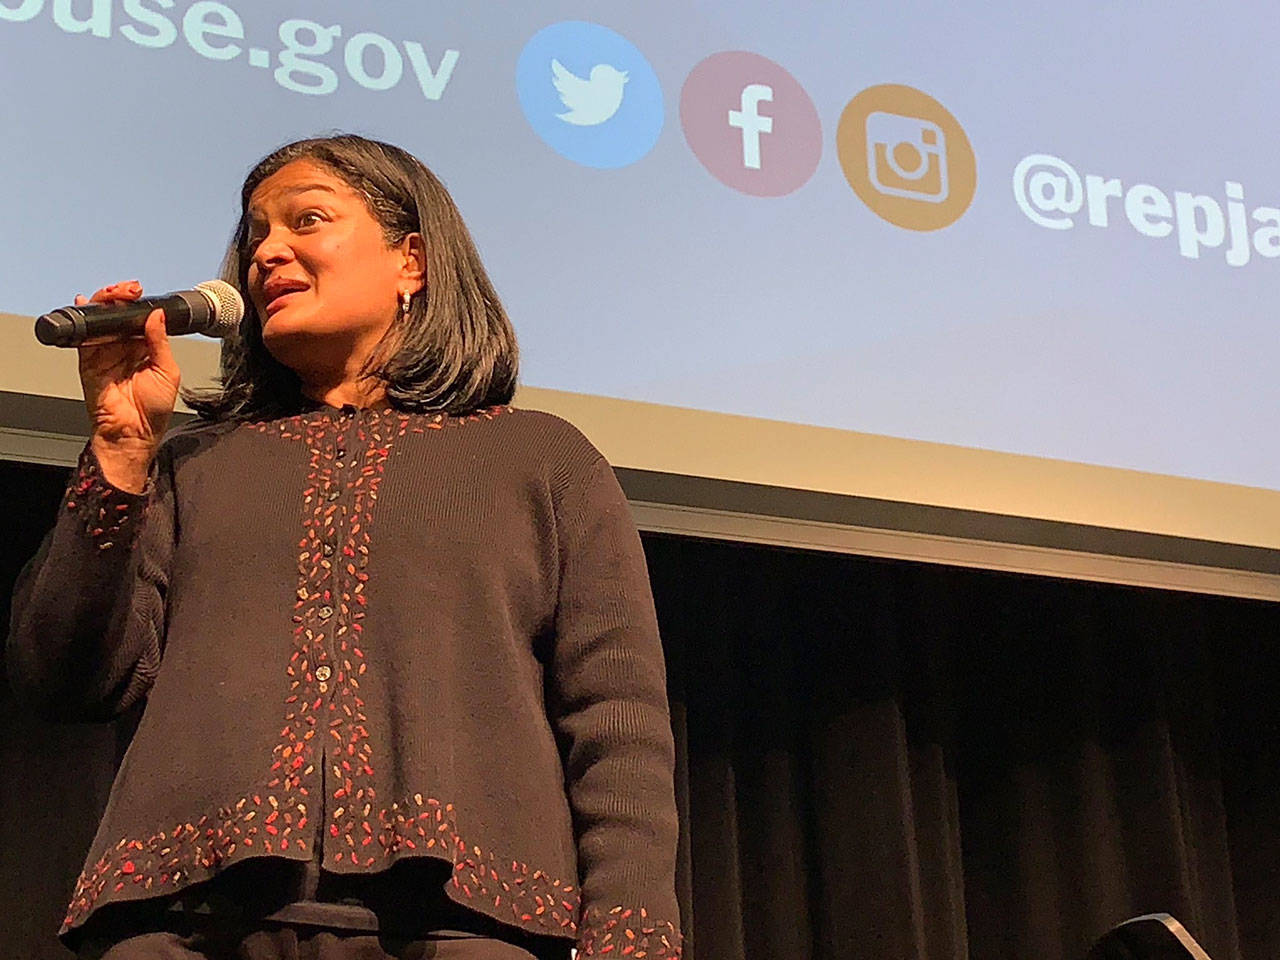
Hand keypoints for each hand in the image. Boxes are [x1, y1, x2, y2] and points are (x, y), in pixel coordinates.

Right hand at [76, 280, 181, 491]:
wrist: (133, 434)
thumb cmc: (153, 411)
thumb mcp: (168, 372)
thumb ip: (160, 342)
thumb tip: (156, 314)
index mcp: (146, 350)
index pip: (140, 319)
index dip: (138, 304)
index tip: (140, 292)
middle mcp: (125, 349)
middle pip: (118, 316)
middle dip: (120, 298)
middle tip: (127, 290)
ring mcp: (105, 354)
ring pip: (102, 321)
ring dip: (104, 304)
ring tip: (112, 294)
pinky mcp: (88, 362)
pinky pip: (84, 337)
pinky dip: (85, 321)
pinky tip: (85, 304)